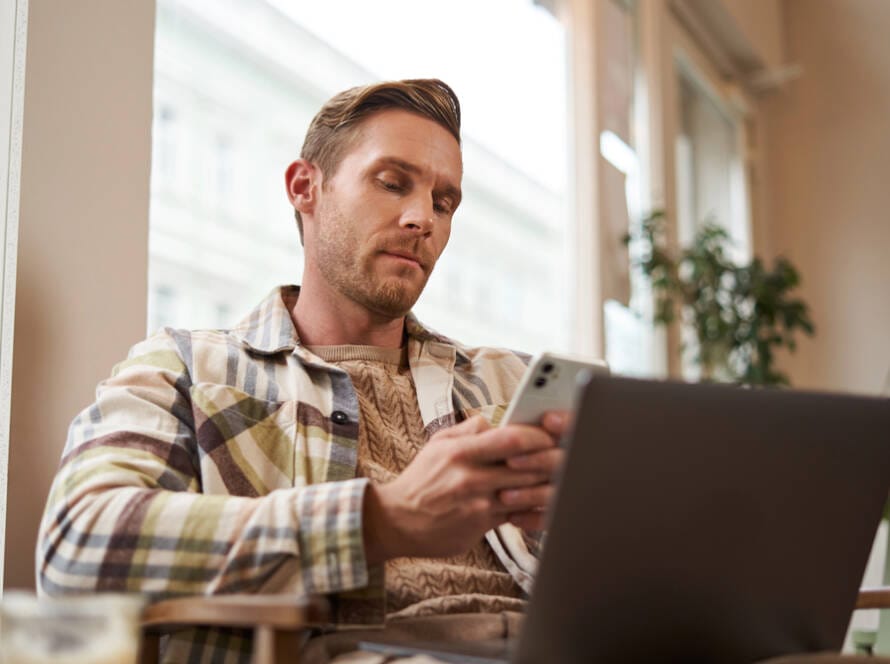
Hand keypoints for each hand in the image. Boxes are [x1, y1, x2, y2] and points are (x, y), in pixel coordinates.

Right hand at [362, 412, 567, 563]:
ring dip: (545, 484)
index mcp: (460, 452)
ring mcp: (478, 504)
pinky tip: (540, 501)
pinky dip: (531, 508)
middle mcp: (470, 478)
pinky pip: (516, 515)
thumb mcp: (437, 445)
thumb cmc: (420, 480)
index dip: (537, 435)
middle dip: (550, 460)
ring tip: (560, 475)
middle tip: (568, 452)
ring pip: (526, 493)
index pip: (510, 439)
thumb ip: (467, 430)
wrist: (397, 521)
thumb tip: (494, 421)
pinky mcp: (481, 526)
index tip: (551, 431)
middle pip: (526, 467)